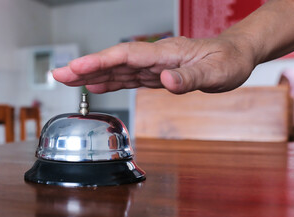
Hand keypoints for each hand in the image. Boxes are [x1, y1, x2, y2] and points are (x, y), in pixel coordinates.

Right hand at [51, 36, 254, 93]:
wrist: (235, 55)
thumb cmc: (227, 61)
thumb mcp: (216, 73)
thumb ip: (189, 78)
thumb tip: (165, 80)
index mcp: (166, 53)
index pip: (126, 55)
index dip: (100, 61)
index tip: (76, 67)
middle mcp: (155, 57)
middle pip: (114, 60)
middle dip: (85, 67)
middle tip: (58, 75)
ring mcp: (154, 65)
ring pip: (117, 69)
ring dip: (92, 75)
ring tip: (69, 80)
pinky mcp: (156, 74)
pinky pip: (129, 78)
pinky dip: (111, 82)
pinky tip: (98, 86)